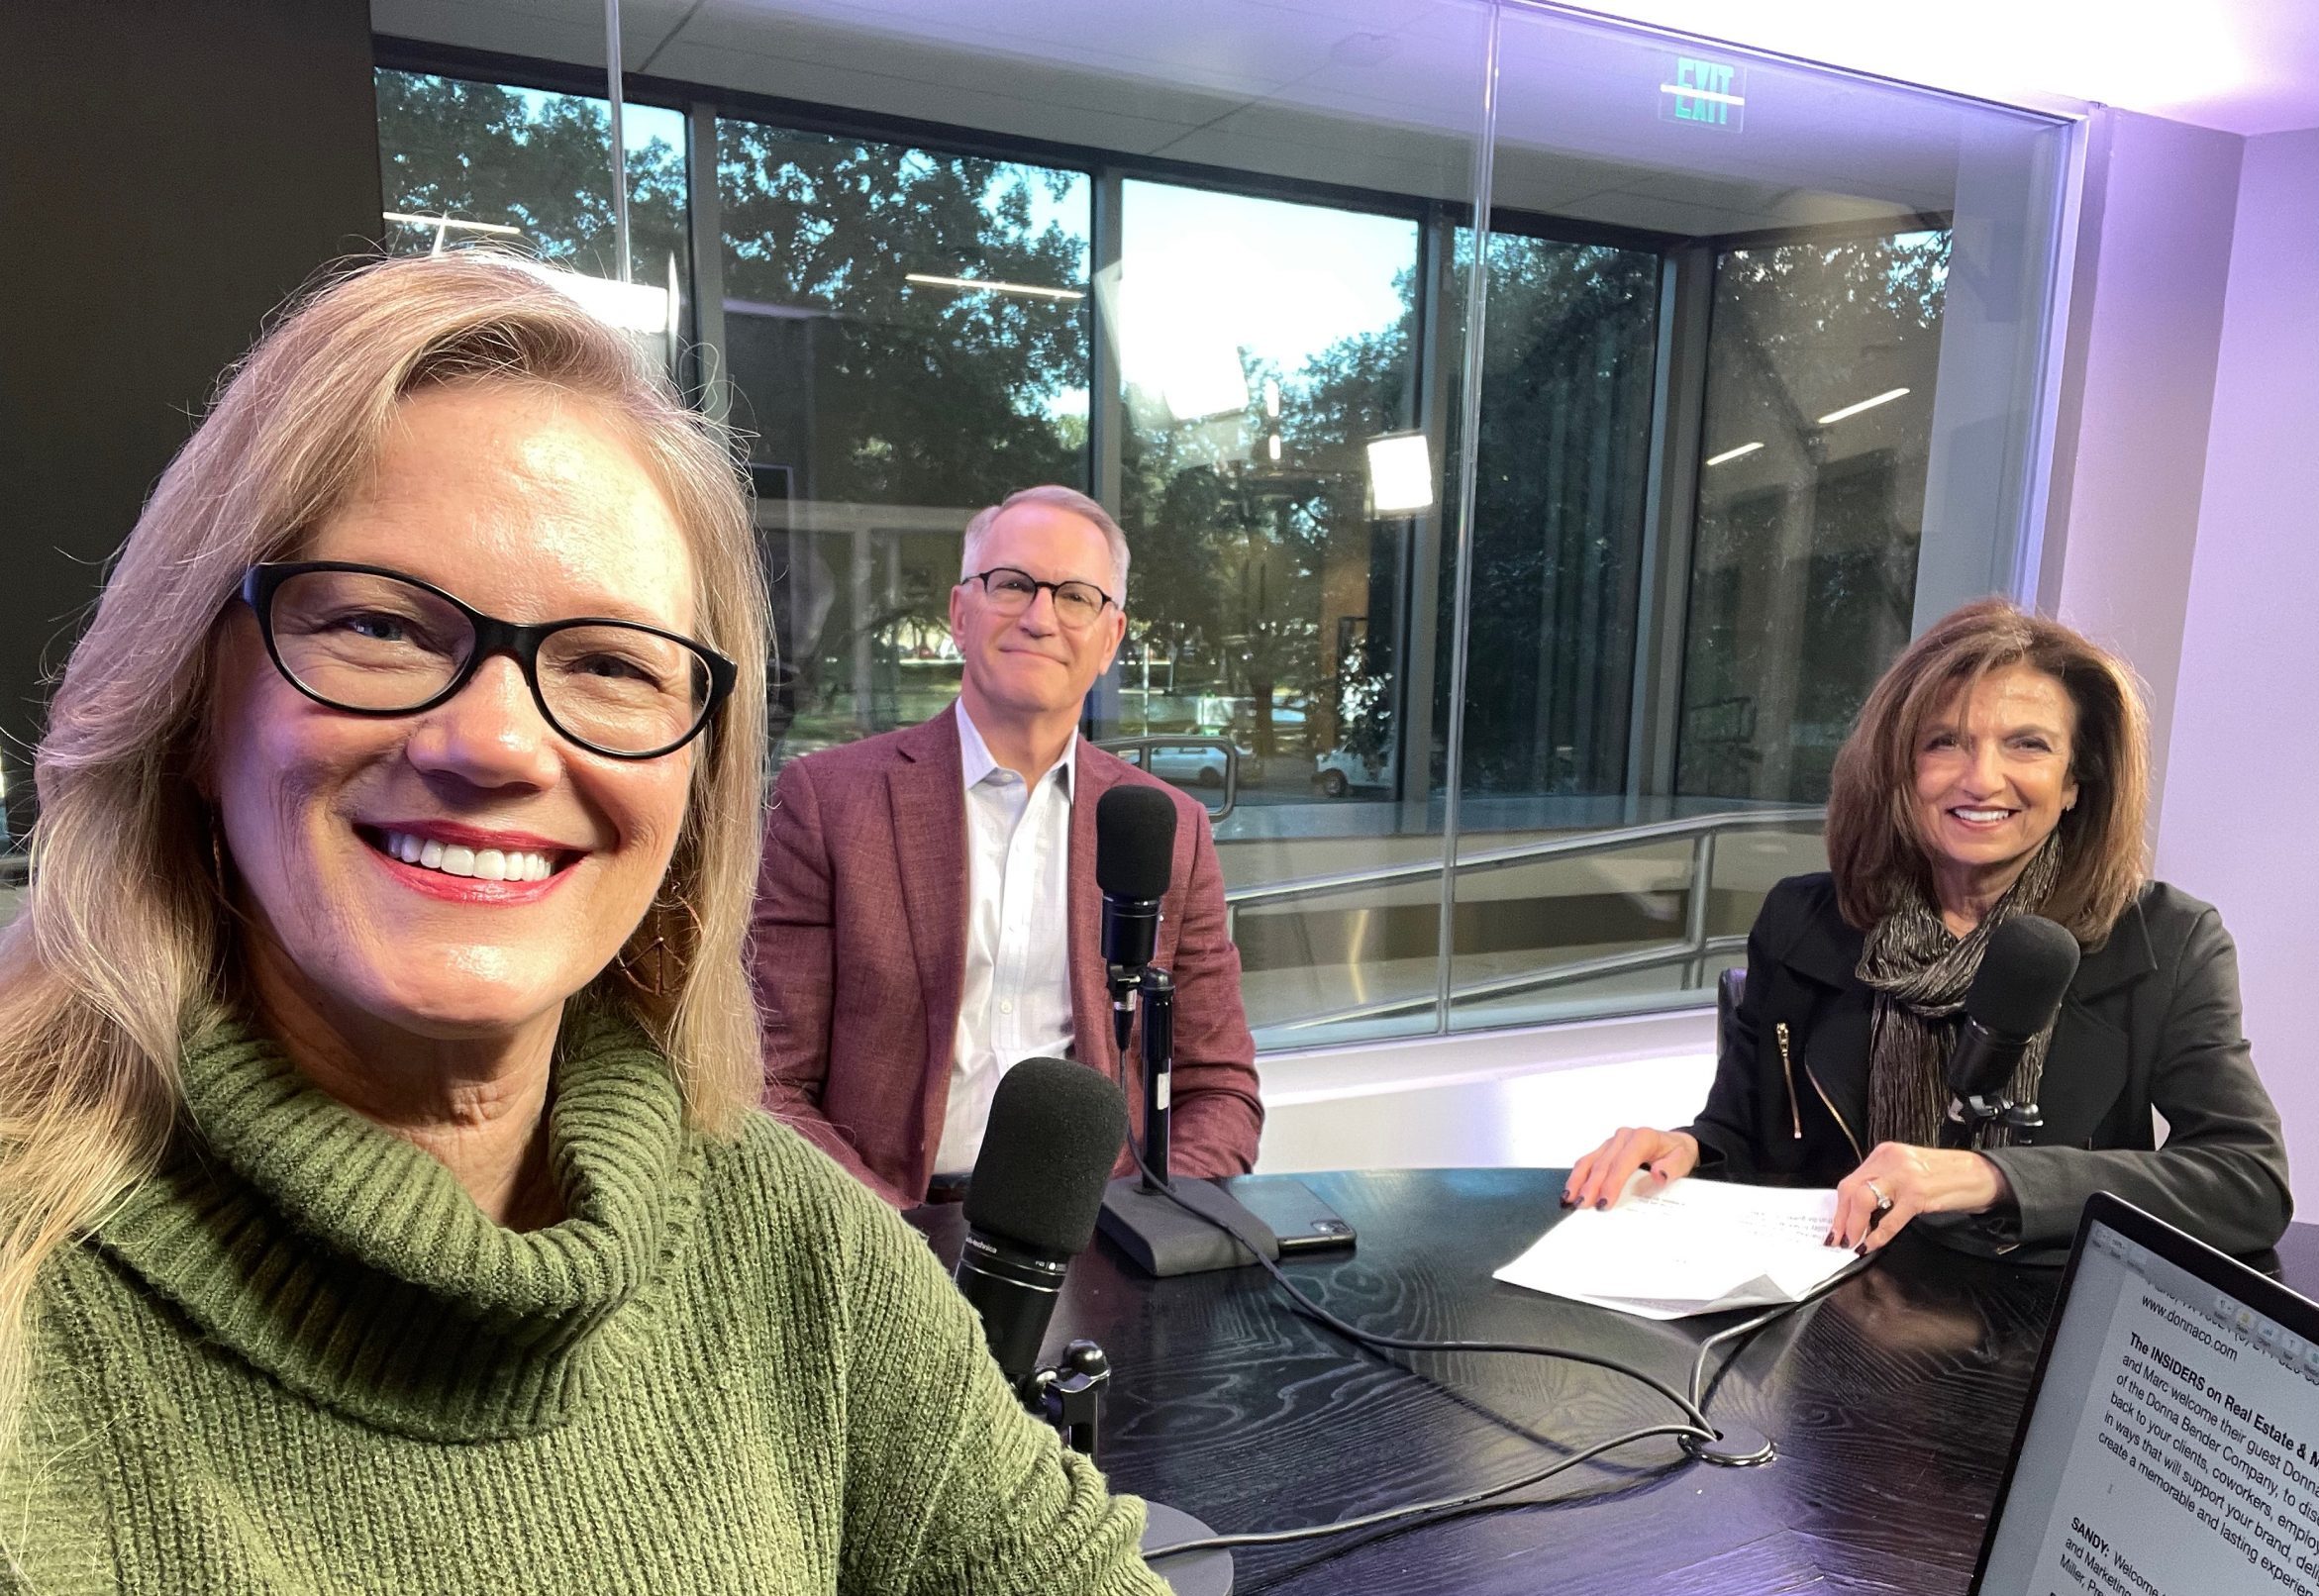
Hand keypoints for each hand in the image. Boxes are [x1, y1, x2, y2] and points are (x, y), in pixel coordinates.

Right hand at [1563, 1128, 1699, 1210]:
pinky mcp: (1606, 1148)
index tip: (1604, 1202)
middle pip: (1603, 1164)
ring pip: (1590, 1161)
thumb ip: (1671, 1168)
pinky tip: (1571, 1188)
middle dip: (1591, 1186)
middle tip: (1582, 1205)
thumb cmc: (1678, 1153)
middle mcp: (1623, 1137)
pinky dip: (1578, 1175)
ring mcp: (1612, 1142)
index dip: (1611, 1183)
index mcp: (1642, 1138)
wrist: (1675, 1142)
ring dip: (1578, 1181)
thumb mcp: (1683, 1160)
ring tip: (1569, 1198)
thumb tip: (1657, 1174)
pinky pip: (1589, 1160)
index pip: (1622, 1163)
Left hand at [1830, 1143, 2012, 1253]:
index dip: (1840, 1208)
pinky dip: (1878, 1235)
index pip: (1851, 1181)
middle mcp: (1891, 1161)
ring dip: (1854, 1226)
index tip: (1835, 1227)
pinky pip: (1891, 1219)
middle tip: (1839, 1240)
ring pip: (1864, 1200)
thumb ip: (1883, 1183)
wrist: (1980, 1173)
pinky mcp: (1919, 1194)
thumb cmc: (1945, 1174)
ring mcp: (1904, 1177)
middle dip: (1841, 1219)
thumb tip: (1859, 1211)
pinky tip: (1873, 1245)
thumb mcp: (1906, 1169)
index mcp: (1885, 1153)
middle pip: (1851, 1189)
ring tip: (1853, 1243)